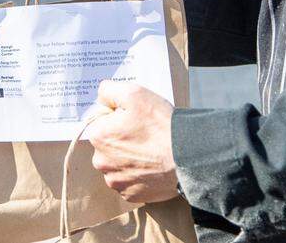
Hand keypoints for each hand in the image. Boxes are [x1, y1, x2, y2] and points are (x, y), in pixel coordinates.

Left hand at [88, 80, 178, 203]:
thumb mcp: (135, 94)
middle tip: (145, 135)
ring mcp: (116, 181)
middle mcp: (101, 162)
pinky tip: (152, 166)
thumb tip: (102, 97)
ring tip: (150, 151)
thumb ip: (110, 91)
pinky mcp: (130, 195)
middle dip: (122, 139)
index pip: (101, 123)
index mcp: (99, 137)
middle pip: (108, 145)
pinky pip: (129, 180)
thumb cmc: (161, 125)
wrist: (187, 158)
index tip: (135, 120)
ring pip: (118, 164)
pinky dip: (138, 174)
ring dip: (129, 158)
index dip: (118, 118)